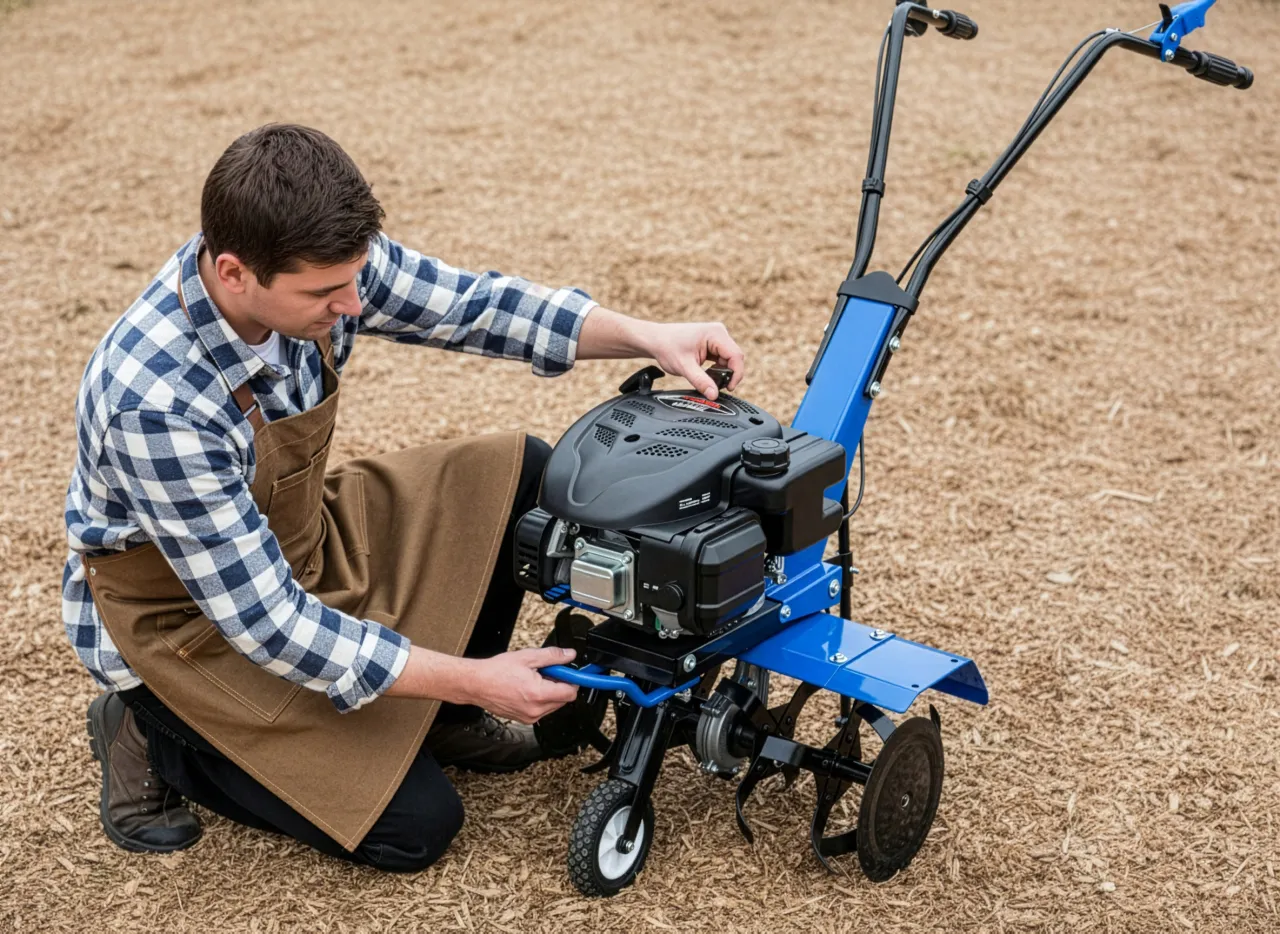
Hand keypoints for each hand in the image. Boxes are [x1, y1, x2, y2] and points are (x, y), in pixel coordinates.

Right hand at [463, 647, 579, 723]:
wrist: (477, 684)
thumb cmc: (497, 671)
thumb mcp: (528, 657)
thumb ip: (553, 656)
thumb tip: (569, 655)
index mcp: (538, 694)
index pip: (570, 693)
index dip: (572, 680)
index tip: (570, 672)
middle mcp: (536, 710)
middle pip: (563, 700)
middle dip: (560, 685)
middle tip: (547, 672)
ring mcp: (529, 717)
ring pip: (553, 706)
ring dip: (550, 692)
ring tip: (534, 680)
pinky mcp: (524, 719)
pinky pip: (541, 710)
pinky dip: (540, 700)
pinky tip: (527, 688)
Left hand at [644, 321, 745, 400]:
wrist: (655, 340)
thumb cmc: (667, 347)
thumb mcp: (684, 367)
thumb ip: (701, 381)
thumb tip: (714, 395)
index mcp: (715, 333)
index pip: (736, 355)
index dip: (736, 374)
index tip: (728, 388)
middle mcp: (719, 332)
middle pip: (734, 358)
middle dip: (728, 374)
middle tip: (715, 387)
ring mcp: (717, 337)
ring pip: (729, 360)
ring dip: (722, 372)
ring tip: (707, 380)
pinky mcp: (713, 343)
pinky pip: (722, 359)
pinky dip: (717, 369)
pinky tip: (706, 374)